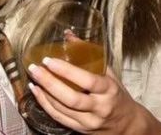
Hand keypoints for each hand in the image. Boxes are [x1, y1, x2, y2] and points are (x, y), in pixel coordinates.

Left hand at [28, 58, 160, 134]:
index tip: (50, 60)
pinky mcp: (80, 129)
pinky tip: (37, 92)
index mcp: (109, 90)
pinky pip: (59, 118)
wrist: (126, 124)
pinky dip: (45, 104)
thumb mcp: (109, 74)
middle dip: (50, 83)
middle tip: (36, 69)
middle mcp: (100, 107)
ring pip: (62, 109)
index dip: (67, 71)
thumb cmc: (116, 94)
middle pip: (72, 98)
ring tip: (34, 78)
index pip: (88, 81)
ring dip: (44, 93)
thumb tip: (68, 35)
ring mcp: (89, 121)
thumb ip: (90, 55)